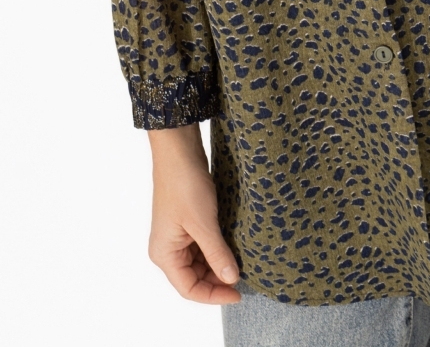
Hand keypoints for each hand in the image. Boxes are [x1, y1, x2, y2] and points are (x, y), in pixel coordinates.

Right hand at [148, 126, 239, 303]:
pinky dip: (218, 249)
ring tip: (243, 263)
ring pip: (200, 261)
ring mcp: (178, 236)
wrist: (180, 152)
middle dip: (218, 280)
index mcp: (165, 255)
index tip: (239, 293)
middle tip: (246, 277)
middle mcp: (168, 249)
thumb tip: (231, 278)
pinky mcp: (188, 222)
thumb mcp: (204, 223)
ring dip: (220, 264)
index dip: (214, 295)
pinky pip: (203, 245)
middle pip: (194, 277)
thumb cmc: (185, 186)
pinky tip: (235, 247)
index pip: (189, 289)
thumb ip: (217, 253)